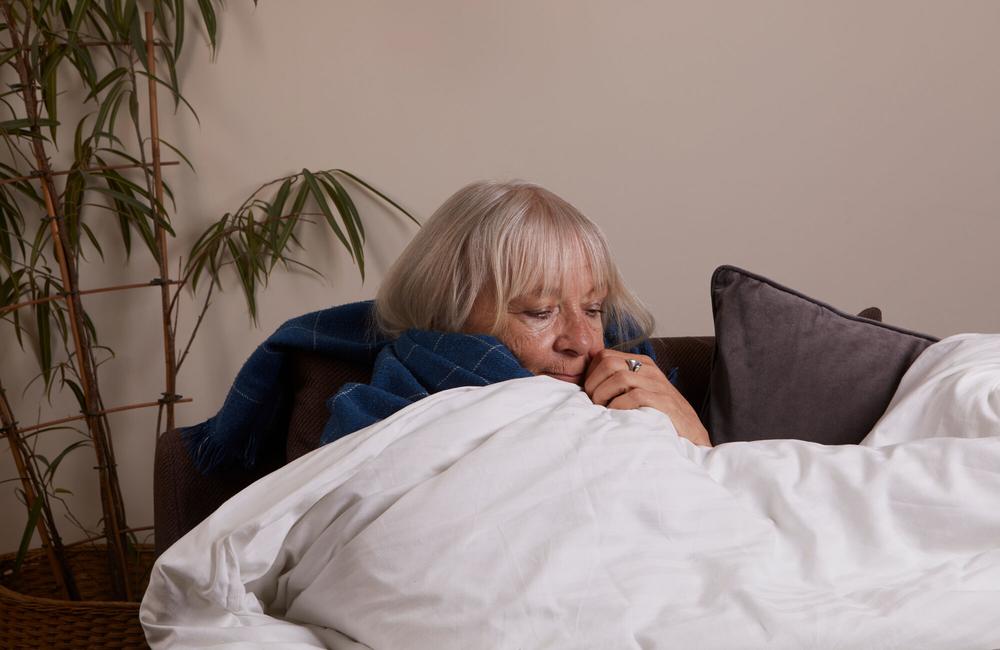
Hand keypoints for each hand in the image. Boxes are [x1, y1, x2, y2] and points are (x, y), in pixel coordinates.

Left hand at [583, 349, 712, 446]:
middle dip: (594, 384)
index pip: (604, 355)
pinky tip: (618, 416)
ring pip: (619, 378)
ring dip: (604, 396)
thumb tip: (586, 383)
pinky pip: (634, 397)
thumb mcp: (638, 392)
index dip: (590, 374)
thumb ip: (618, 383)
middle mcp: (649, 370)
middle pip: (608, 363)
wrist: (691, 434)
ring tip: (604, 411)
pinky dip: (619, 407)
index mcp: (641, 364)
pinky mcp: (664, 402)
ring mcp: (658, 385)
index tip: (589, 393)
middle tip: (594, 403)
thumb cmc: (658, 414)